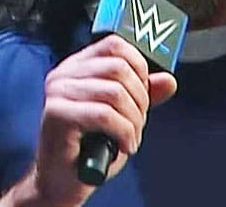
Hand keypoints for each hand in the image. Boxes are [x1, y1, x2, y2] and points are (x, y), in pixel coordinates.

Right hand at [7, 35, 176, 206]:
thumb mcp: (124, 115)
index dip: (139, 66)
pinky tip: (125, 146)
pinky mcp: (57, 114)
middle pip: (119, 68)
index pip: (115, 45)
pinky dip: (124, 132)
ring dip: (134, 120)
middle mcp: (64, 74)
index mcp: (77, 66)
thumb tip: (168, 80)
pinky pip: (105, 115)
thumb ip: (143, 94)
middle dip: (140, 99)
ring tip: (131, 137)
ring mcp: (58, 92)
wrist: (62, 181)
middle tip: (139, 122)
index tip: (145, 92)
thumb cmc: (90, 147)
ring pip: (115, 92)